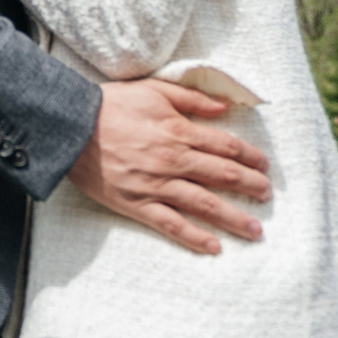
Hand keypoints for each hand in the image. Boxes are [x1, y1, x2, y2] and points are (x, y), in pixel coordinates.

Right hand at [66, 75, 272, 254]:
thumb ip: (191, 99)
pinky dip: (194, 238)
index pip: (226, 146)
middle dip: (251, 187)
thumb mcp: (153, 90)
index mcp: (178, 130)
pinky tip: (214, 247)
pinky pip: (171, 225)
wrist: (70, 126)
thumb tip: (224, 107)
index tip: (265, 165)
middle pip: (223, 175)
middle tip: (267, 196)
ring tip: (255, 230)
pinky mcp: (138, 204)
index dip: (250, 156)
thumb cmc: (111, 104)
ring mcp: (156, 184)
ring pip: (205, 204)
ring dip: (234, 218)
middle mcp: (173, 159)